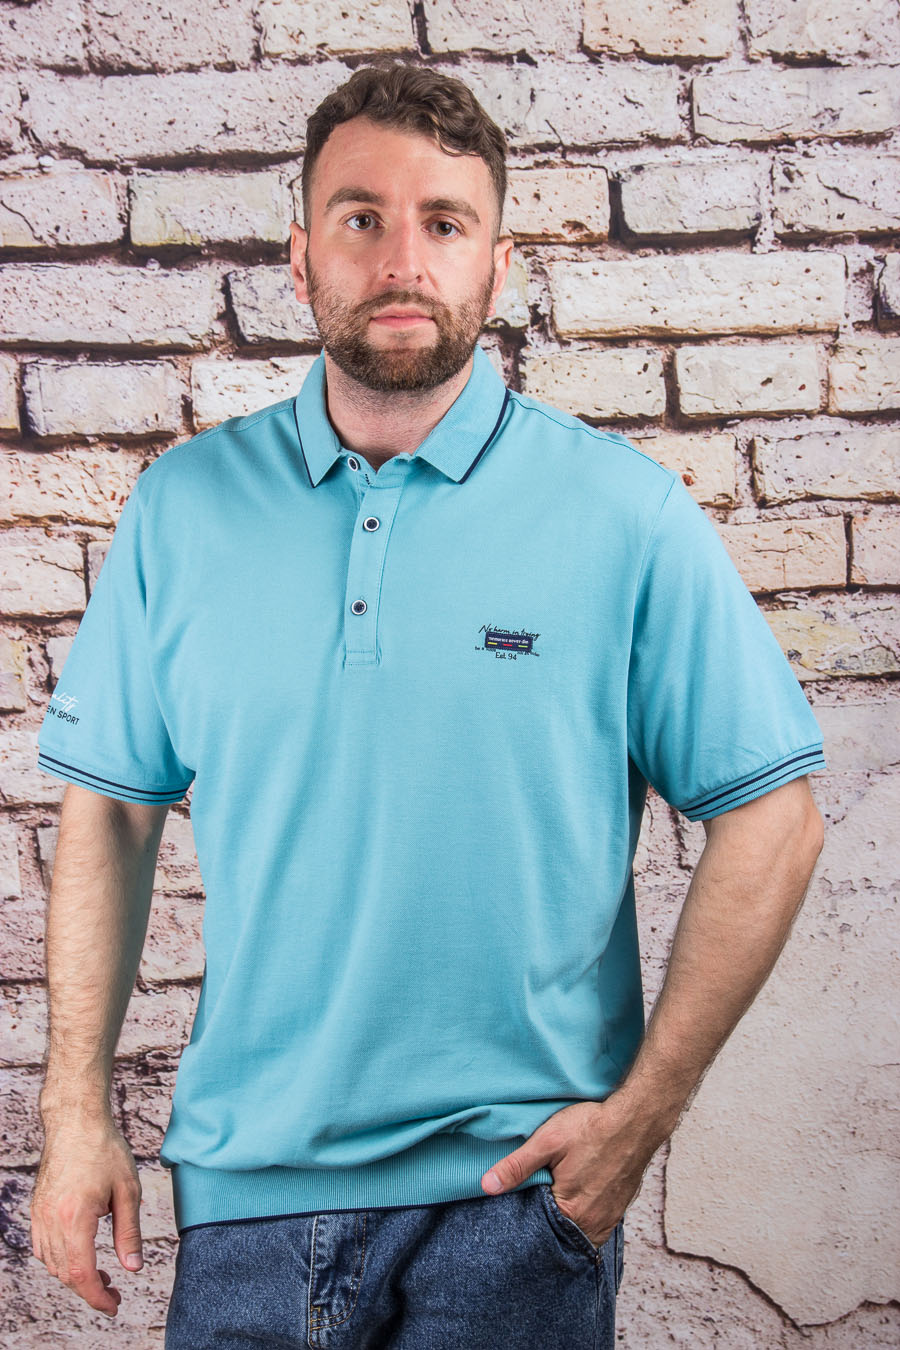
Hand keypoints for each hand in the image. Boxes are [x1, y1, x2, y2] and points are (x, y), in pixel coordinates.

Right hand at [31, 1111, 144, 1318]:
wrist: (75, 1121)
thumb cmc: (105, 1150)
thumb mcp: (128, 1191)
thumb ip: (129, 1233)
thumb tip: (133, 1268)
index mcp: (75, 1218)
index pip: (82, 1274)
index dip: (97, 1297)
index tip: (114, 1306)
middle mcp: (51, 1220)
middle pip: (65, 1274)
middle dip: (89, 1290)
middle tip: (114, 1293)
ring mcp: (39, 1215)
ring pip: (52, 1264)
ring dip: (74, 1276)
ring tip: (102, 1275)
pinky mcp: (37, 1209)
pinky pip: (43, 1248)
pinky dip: (60, 1260)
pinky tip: (81, 1255)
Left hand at [479, 1095, 663, 1245]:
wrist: (636, 1120)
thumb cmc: (592, 1127)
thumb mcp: (548, 1141)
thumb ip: (517, 1166)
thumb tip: (487, 1186)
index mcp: (571, 1212)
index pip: (538, 1232)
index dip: (524, 1222)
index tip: (513, 1211)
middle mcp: (593, 1224)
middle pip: (559, 1235)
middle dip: (544, 1226)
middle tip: (533, 1205)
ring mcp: (609, 1219)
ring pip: (578, 1233)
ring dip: (564, 1223)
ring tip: (552, 1203)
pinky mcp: (618, 1210)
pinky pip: (595, 1226)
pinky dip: (582, 1219)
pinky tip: (574, 1200)